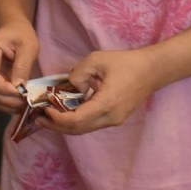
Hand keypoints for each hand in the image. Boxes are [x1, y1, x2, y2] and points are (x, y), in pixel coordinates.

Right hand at [0, 20, 39, 111]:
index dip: (3, 88)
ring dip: (5, 103)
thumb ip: (23, 66)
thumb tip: (19, 88)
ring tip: (22, 105)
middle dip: (6, 98)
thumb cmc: (21, 34)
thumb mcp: (29, 46)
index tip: (21, 93)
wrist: (12, 29)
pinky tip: (16, 103)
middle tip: (24, 102)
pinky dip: (3, 102)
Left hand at [45, 46, 161, 134]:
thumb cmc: (126, 63)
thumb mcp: (97, 60)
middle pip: (78, 129)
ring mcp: (114, 120)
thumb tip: (69, 88)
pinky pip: (91, 124)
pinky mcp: (115, 118)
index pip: (76, 120)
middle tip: (39, 118)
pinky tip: (66, 112)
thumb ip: (78, 74)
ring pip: (84, 129)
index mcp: (106, 103)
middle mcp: (110, 117)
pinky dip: (76, 121)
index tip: (45, 108)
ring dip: (65, 125)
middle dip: (56, 125)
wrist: (152, 70)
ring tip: (48, 117)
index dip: (57, 118)